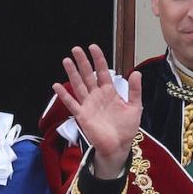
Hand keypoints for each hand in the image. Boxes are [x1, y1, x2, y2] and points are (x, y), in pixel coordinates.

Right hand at [53, 44, 141, 179]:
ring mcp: (88, 105)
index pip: (103, 72)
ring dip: (72, 73)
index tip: (93, 47)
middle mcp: (97, 96)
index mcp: (109, 92)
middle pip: (88, 75)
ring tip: (66, 60)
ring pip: (78, 85)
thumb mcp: (135, 107)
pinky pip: (71, 103)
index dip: (98, 59)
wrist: (118, 146)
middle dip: (82, 62)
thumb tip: (136, 72)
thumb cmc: (126, 128)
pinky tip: (56, 86)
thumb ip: (135, 90)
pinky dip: (64, 95)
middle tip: (76, 49)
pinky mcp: (82, 115)